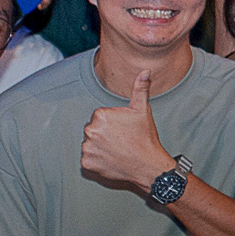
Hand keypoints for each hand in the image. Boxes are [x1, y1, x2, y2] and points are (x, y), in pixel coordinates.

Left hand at [81, 79, 174, 196]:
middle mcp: (90, 130)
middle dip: (104, 134)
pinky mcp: (86, 163)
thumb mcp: (143, 110)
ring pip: (90, 143)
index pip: (99, 116)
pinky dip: (96, 159)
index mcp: (100, 115)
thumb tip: (145, 70)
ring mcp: (87, 148)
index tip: (123, 129)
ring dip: (99, 146)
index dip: (112, 123)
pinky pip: (88, 158)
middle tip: (121, 140)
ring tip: (116, 150)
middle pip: (93, 129)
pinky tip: (110, 159)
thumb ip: (140, 88)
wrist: (147, 165)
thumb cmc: (145, 137)